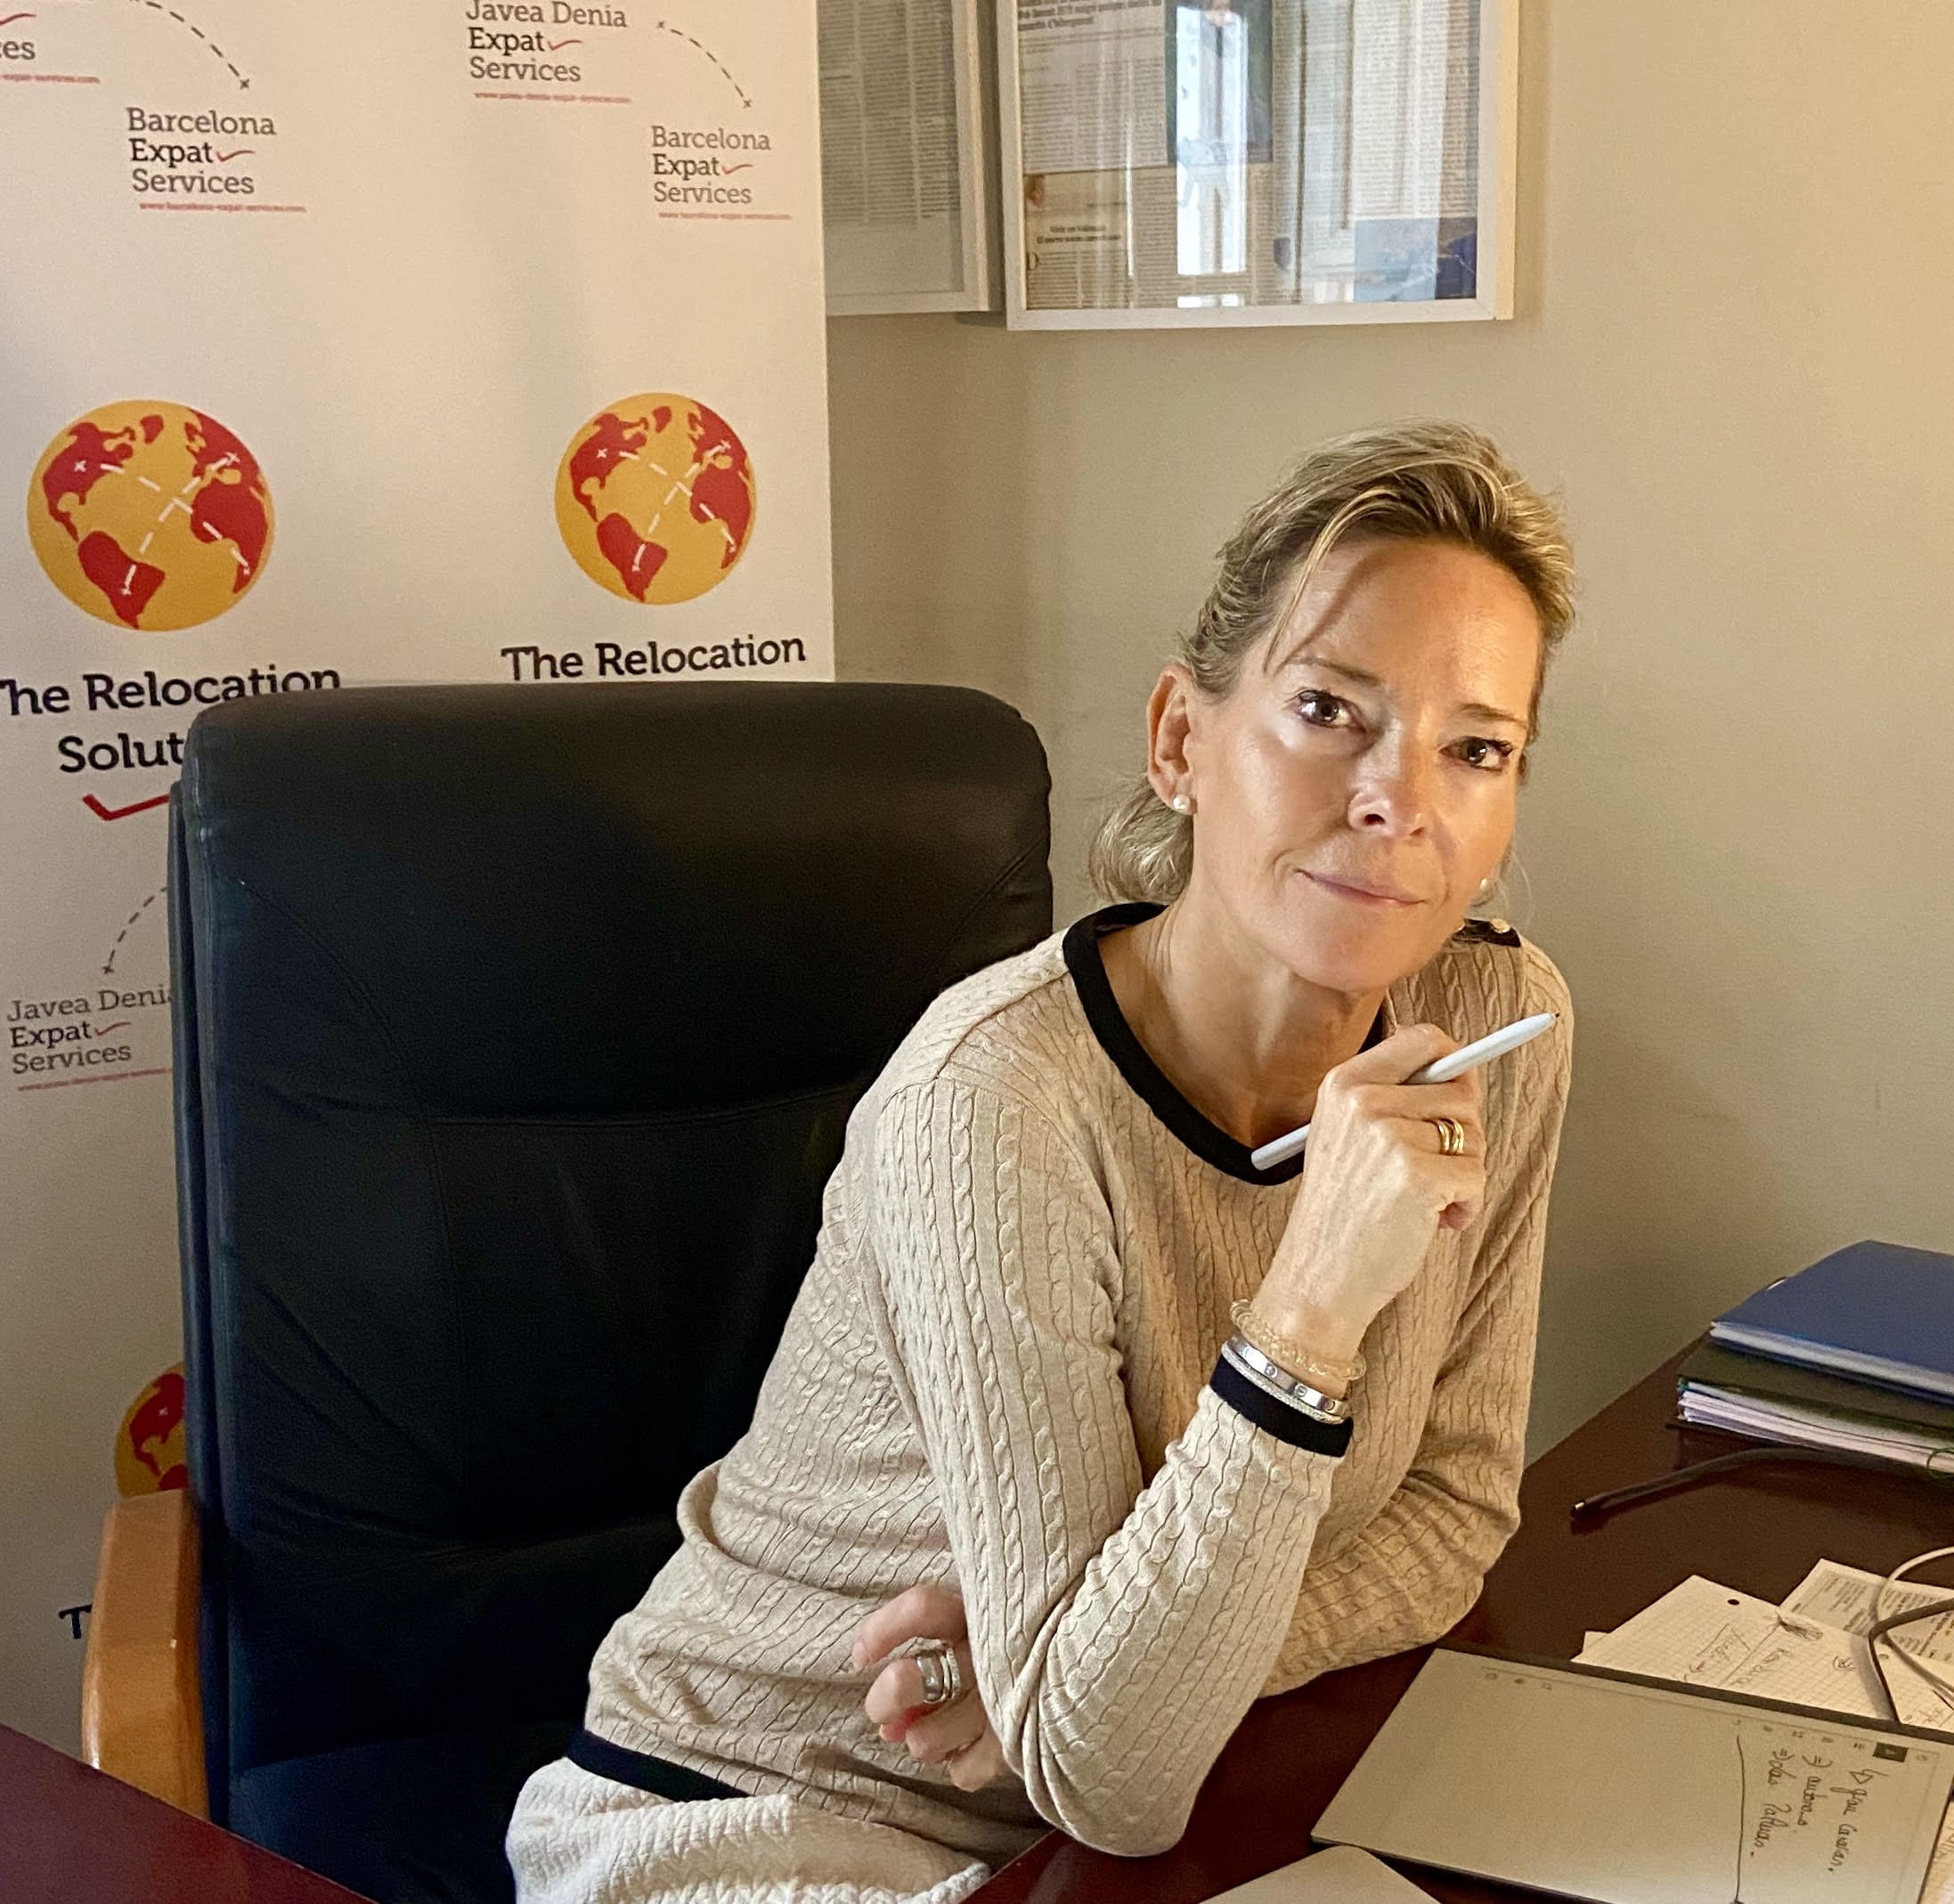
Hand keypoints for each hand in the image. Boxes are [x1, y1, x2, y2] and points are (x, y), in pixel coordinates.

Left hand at [850, 1585, 1008, 1792]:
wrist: (1090, 1664)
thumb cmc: (1023, 1641)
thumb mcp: (985, 1623)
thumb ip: (933, 1649)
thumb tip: (889, 1721)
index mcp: (980, 1612)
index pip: (920, 1609)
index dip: (882, 1630)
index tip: (862, 1656)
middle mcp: (991, 1654)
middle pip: (910, 1679)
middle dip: (888, 1698)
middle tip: (884, 1713)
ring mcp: (1008, 1701)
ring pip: (927, 1739)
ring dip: (923, 1740)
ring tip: (936, 1733)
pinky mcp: (1023, 1742)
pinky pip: (964, 1773)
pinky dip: (959, 1765)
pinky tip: (971, 1748)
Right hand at [1253, 1023, 1486, 1365]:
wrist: (1318, 1276)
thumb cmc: (1340, 1212)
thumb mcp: (1345, 1136)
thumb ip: (1392, 1098)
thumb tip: (1462, 1073)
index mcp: (1344, 1083)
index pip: (1423, 1039)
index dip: (1454, 1064)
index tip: (1459, 1092)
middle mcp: (1365, 1101)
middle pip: (1461, 1091)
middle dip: (1463, 1135)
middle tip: (1435, 1168)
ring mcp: (1390, 1137)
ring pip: (1472, 1136)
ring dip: (1464, 1174)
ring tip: (1428, 1201)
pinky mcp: (1418, 1176)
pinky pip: (1476, 1176)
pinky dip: (1467, 1205)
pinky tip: (1435, 1222)